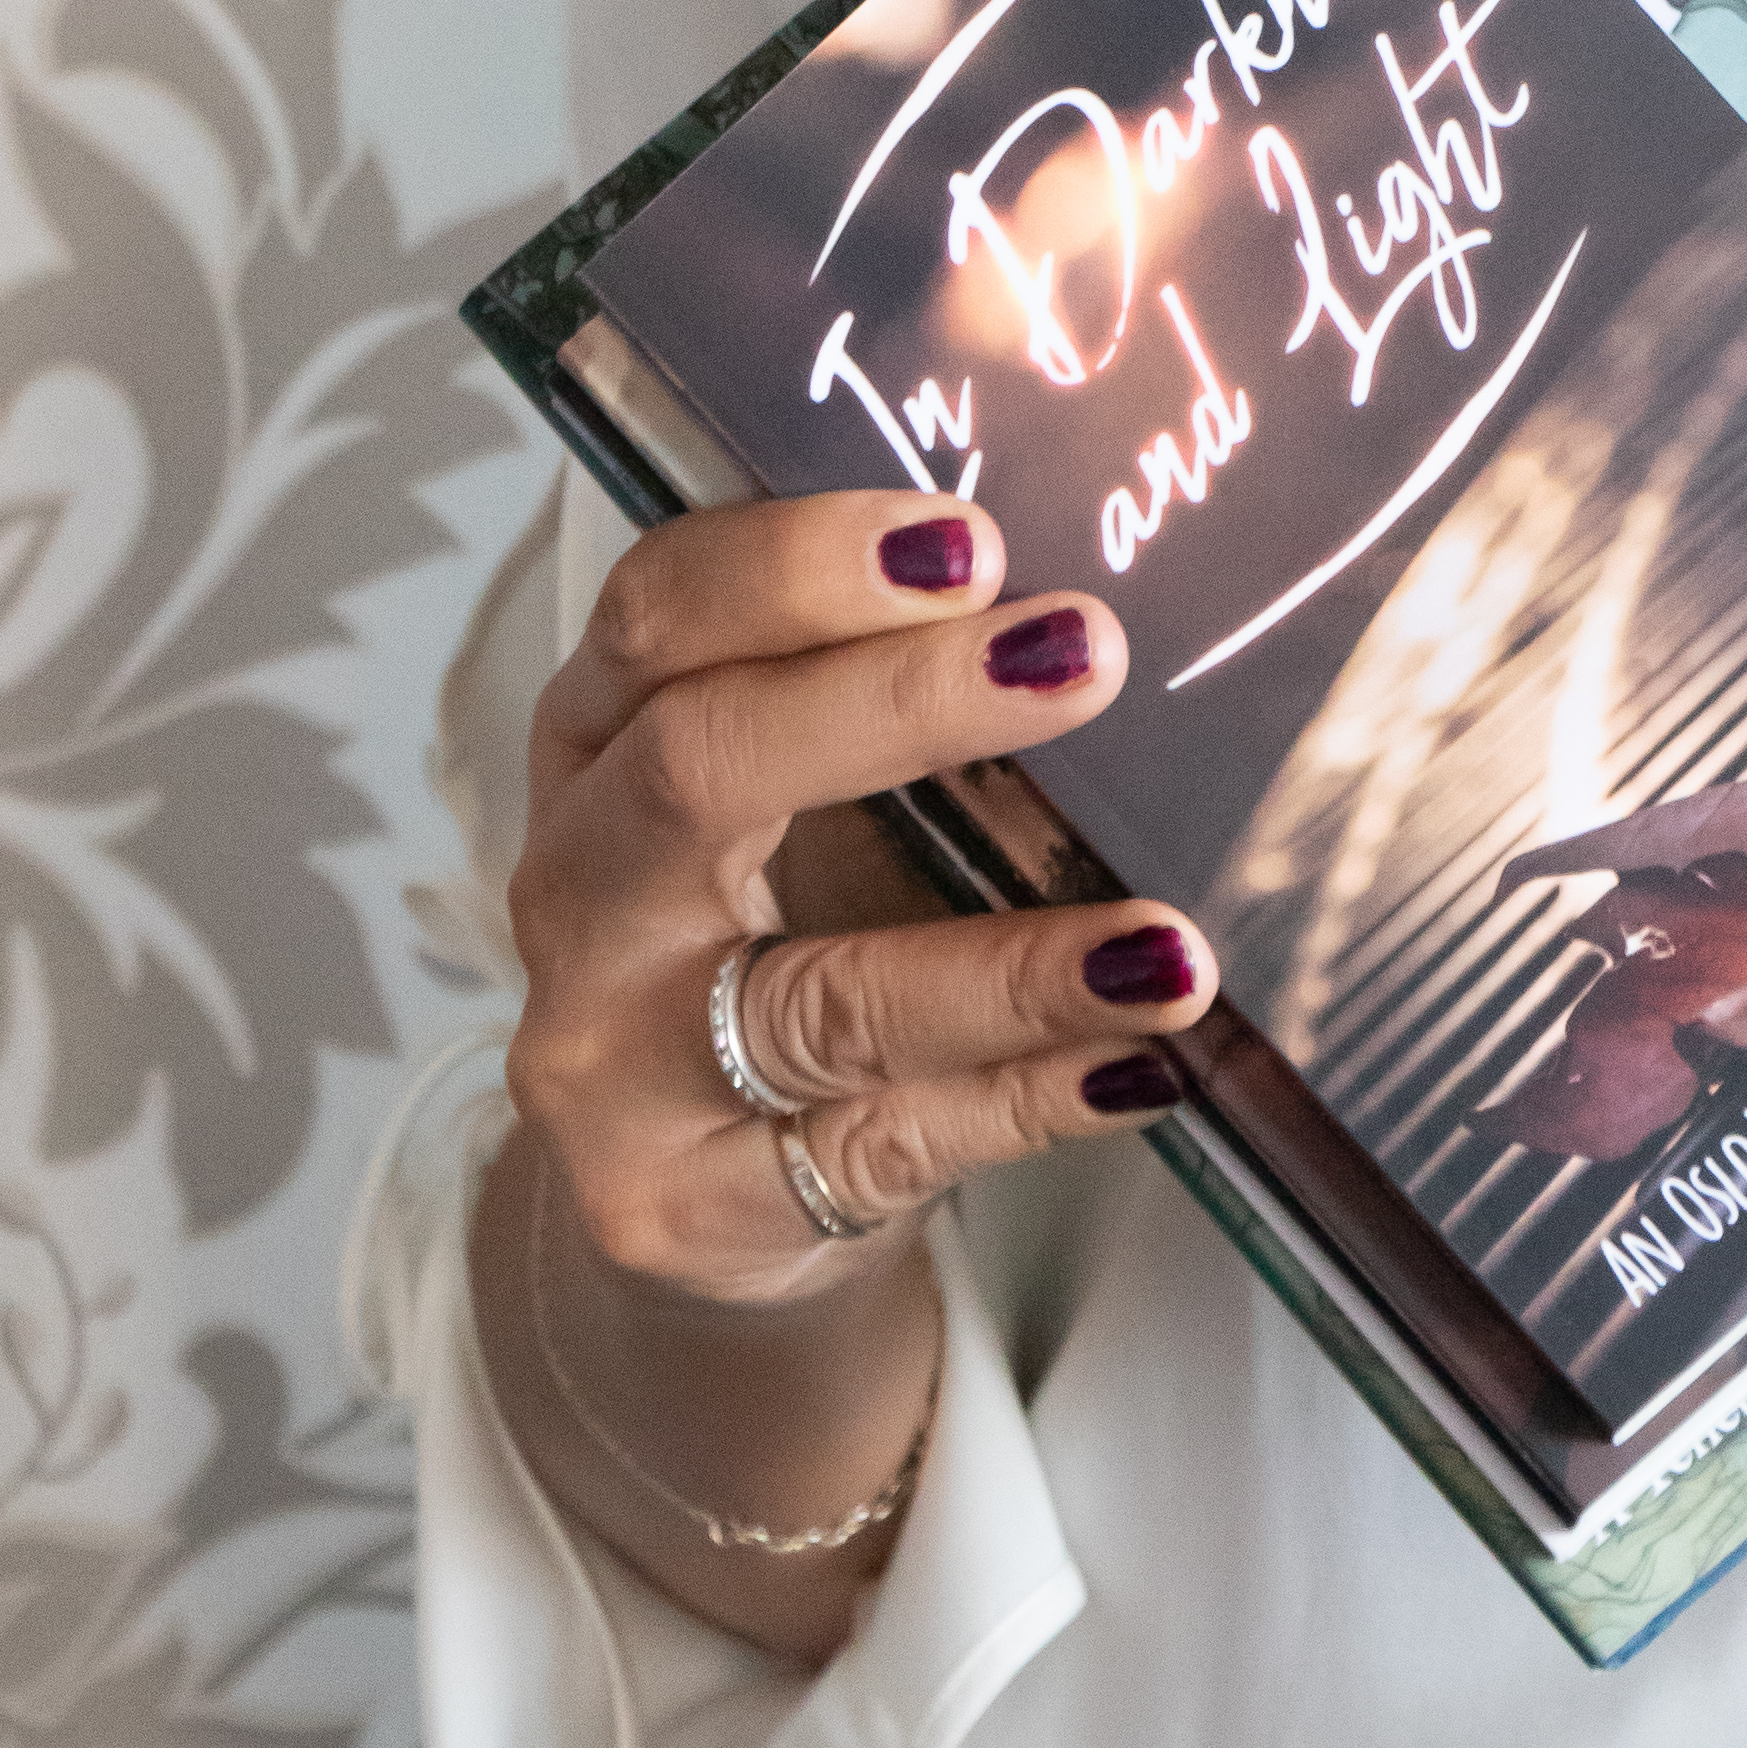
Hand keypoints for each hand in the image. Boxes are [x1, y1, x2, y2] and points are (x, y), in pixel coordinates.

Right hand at [505, 490, 1213, 1310]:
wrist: (688, 1193)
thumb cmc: (774, 936)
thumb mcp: (792, 804)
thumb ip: (888, 704)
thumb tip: (1101, 613)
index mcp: (597, 742)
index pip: (658, 616)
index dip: (798, 565)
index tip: (969, 539)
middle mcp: (578, 891)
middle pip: (699, 770)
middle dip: (897, 704)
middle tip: (1086, 654)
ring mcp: (611, 1069)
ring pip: (813, 1004)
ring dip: (1010, 968)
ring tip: (1168, 947)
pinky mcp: (682, 1208)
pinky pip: (884, 1145)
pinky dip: (1029, 1101)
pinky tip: (1144, 1065)